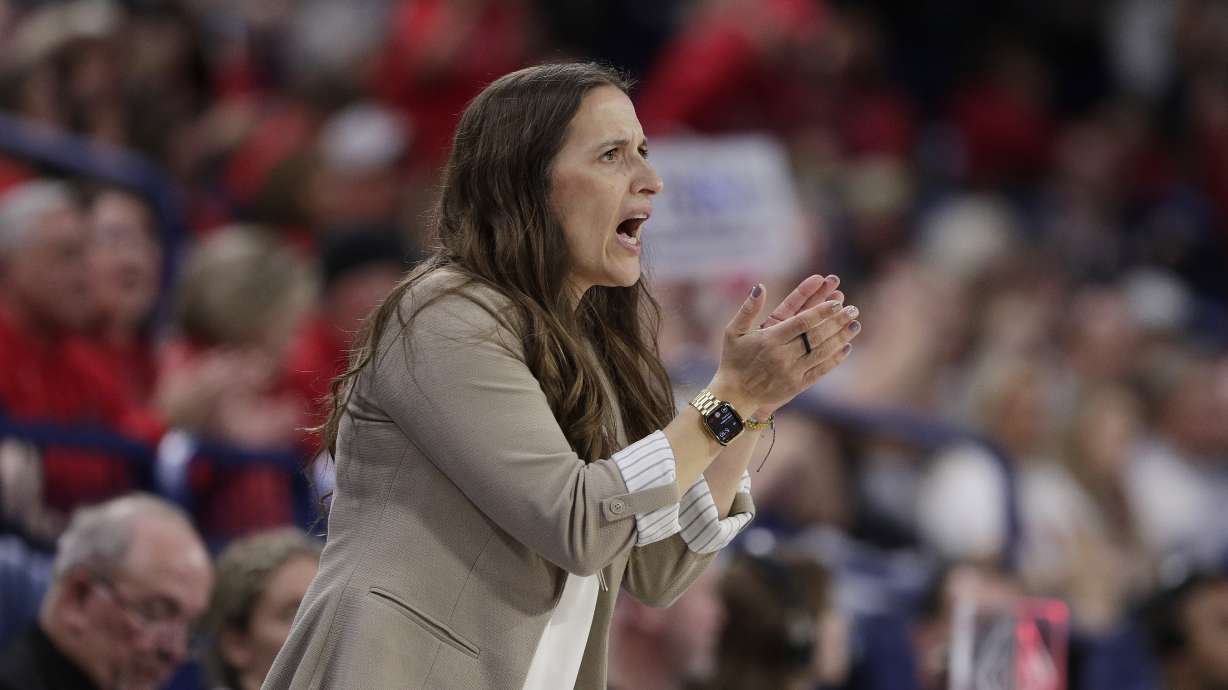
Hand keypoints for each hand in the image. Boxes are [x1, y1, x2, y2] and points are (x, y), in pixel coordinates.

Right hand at [710, 281, 859, 412]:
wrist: (734, 395)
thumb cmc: (733, 359)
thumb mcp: (733, 331)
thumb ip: (748, 309)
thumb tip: (759, 286)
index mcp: (769, 339)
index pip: (801, 322)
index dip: (820, 311)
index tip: (836, 302)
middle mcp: (783, 355)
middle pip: (816, 336)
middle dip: (837, 321)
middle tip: (854, 309)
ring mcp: (792, 372)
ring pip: (822, 352)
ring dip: (841, 338)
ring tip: (855, 325)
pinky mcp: (797, 386)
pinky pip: (820, 370)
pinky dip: (835, 359)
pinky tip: (846, 347)